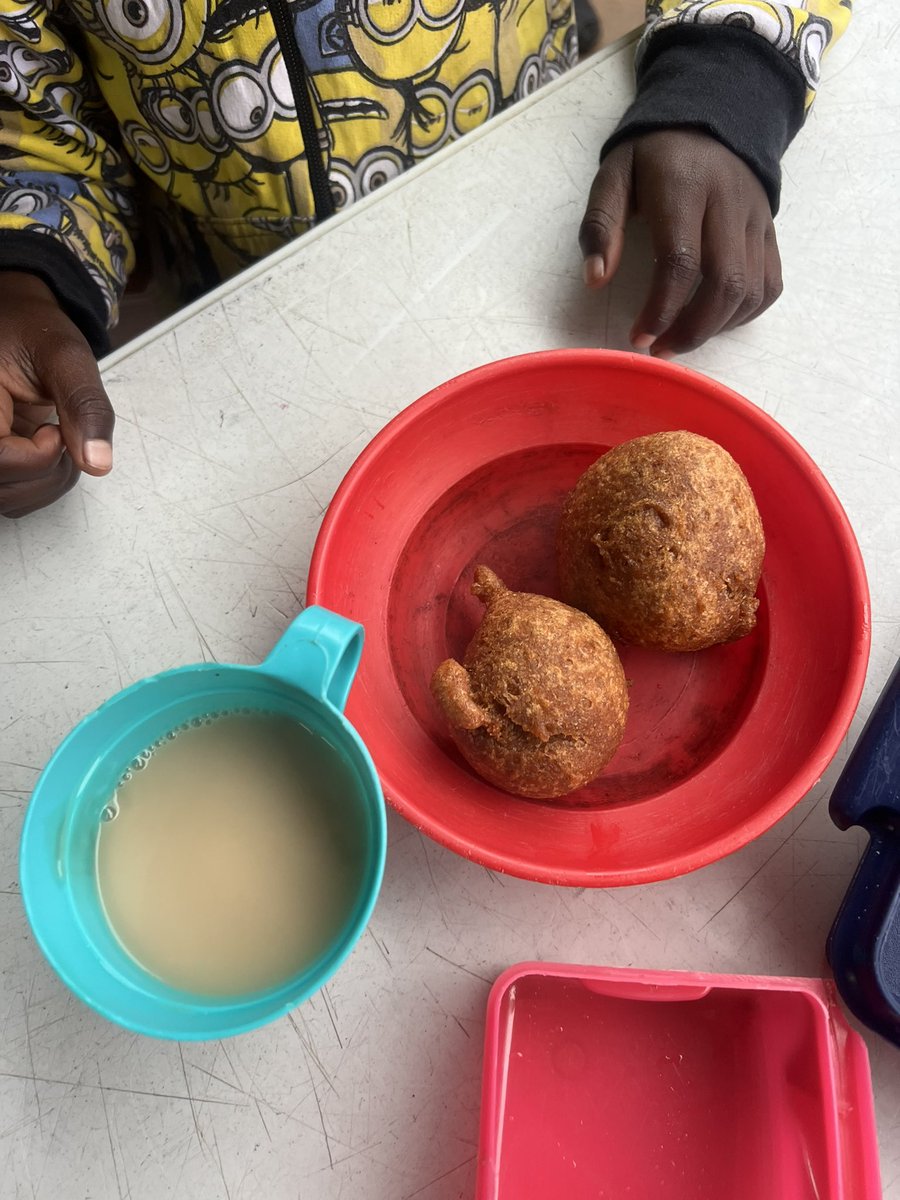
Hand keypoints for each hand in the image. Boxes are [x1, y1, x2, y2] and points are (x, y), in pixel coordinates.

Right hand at [0, 272, 113, 517]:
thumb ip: (85, 406)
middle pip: (1, 489)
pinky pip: (9, 495)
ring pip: (6, 500)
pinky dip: (40, 484)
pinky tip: (49, 451)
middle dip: (48, 475)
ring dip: (48, 483)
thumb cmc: (35, 332)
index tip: (56, 429)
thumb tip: (98, 463)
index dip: (36, 458)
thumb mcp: (67, 356)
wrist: (20, 326)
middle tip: (66, 436)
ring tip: (61, 441)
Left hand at [579, 130, 782, 357]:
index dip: (661, 308)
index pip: (681, 260)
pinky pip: (769, 285)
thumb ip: (600, 224)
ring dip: (716, 328)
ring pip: (751, 289)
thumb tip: (595, 279)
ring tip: (681, 340)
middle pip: (724, 283)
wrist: (711, 118)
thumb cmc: (653, 156)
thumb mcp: (614, 175)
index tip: (639, 337)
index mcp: (685, 186)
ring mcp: (757, 218)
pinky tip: (713, 322)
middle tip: (661, 350)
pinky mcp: (770, 232)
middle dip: (692, 330)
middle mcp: (729, 202)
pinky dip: (743, 315)